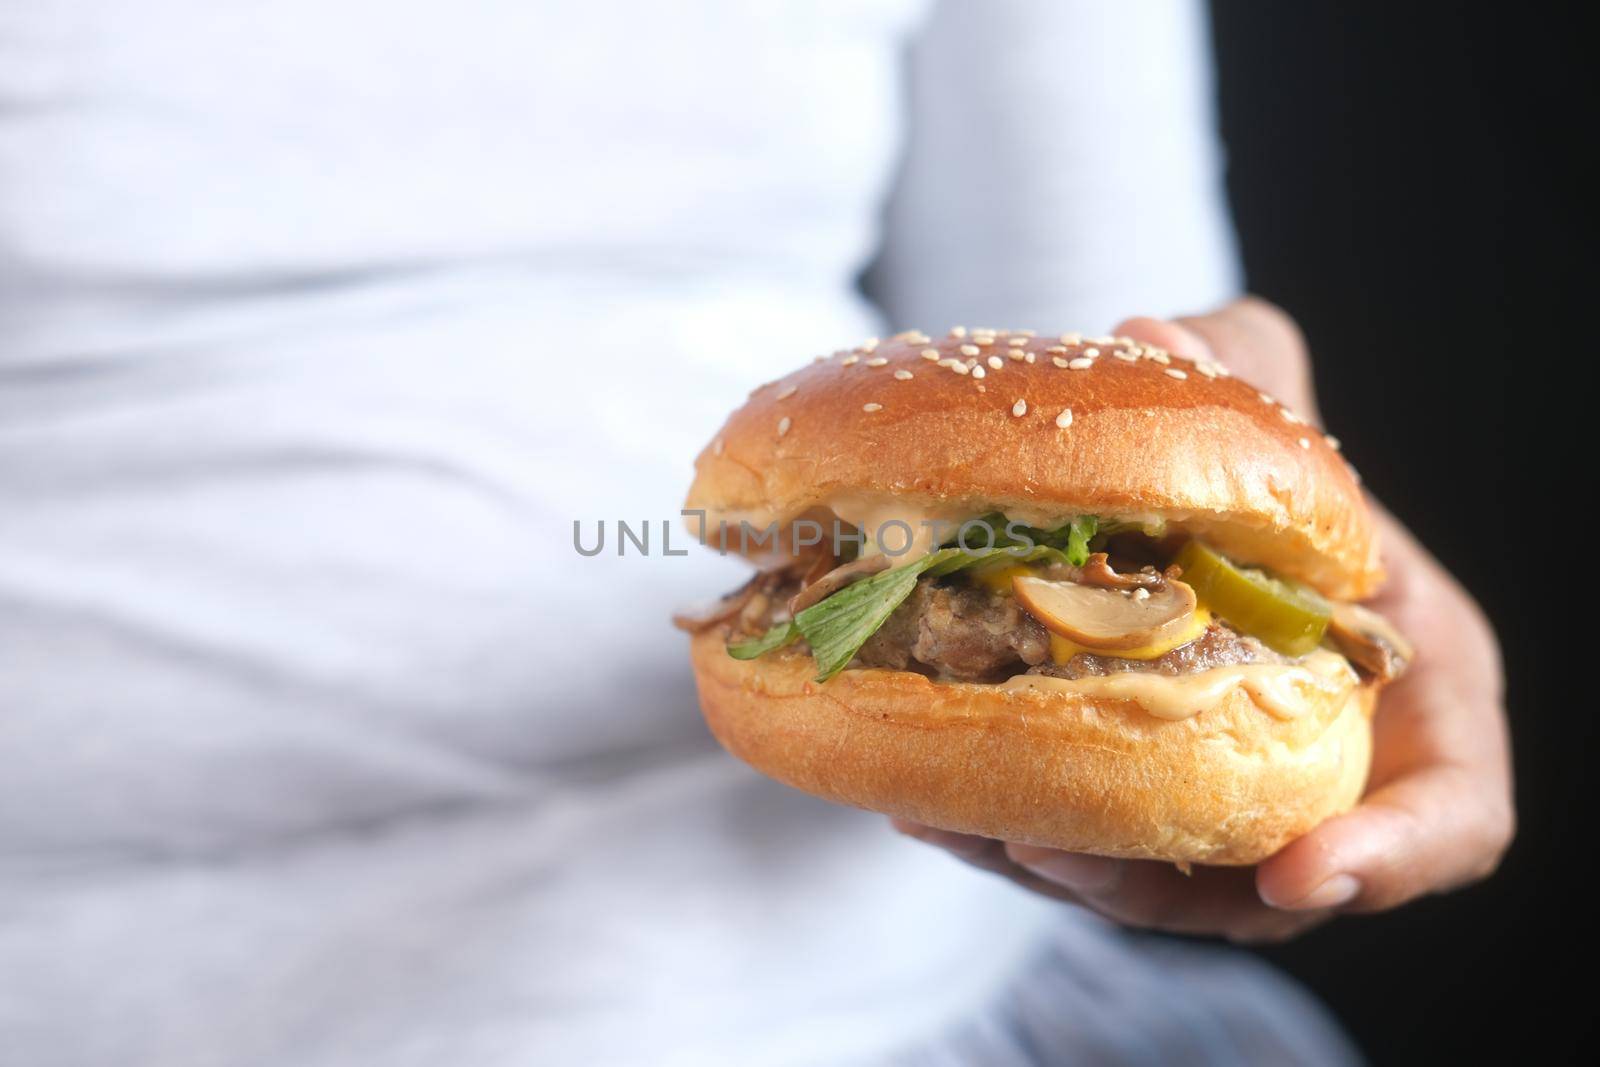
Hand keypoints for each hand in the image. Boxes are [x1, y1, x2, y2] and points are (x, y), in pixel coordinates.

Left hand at [892, 298, 1513, 942]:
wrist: (1185, 508)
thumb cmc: (1262, 466)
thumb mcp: (1268, 401)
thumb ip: (1242, 370)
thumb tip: (1146, 331)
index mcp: (1411, 696)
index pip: (1448, 818)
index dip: (1391, 860)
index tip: (1296, 873)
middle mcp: (1321, 774)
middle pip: (1266, 888)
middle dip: (1160, 884)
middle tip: (1063, 857)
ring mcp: (1221, 805)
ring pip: (1150, 882)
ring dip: (1056, 867)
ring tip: (966, 824)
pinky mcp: (1127, 808)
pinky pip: (1074, 847)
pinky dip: (1002, 832)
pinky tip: (923, 801)